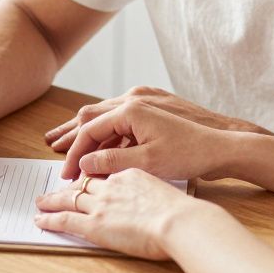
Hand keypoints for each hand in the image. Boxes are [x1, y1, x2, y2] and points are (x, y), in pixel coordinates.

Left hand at [34, 169, 203, 259]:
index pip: (105, 174)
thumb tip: (153, 205)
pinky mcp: (95, 223)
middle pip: (84, 183)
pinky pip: (65, 219)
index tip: (86, 181)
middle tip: (55, 188)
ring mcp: (101, 204)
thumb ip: (152, 195)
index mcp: (130, 175)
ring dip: (53, 200)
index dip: (92, 178)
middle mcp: (112, 186)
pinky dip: (50, 218)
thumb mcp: (166, 192)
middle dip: (67, 186)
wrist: (179, 221)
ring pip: (70, 198)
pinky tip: (40, 219)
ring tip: (40, 201)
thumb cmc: (182, 212)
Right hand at [44, 86, 262, 152]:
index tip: (65, 172)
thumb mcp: (146, 163)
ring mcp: (143, 104)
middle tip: (52, 149)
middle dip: (72, 136)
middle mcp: (134, 100)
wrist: (221, 147)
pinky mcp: (151, 112)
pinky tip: (100, 150)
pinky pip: (120, 122)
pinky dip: (106, 136)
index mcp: (130, 109)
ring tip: (66, 146)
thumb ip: (111, 162)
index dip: (74, 152)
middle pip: (92, 117)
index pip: (90, 129)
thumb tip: (84, 165)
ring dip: (88, 135)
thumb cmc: (188, 154)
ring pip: (105, 118)